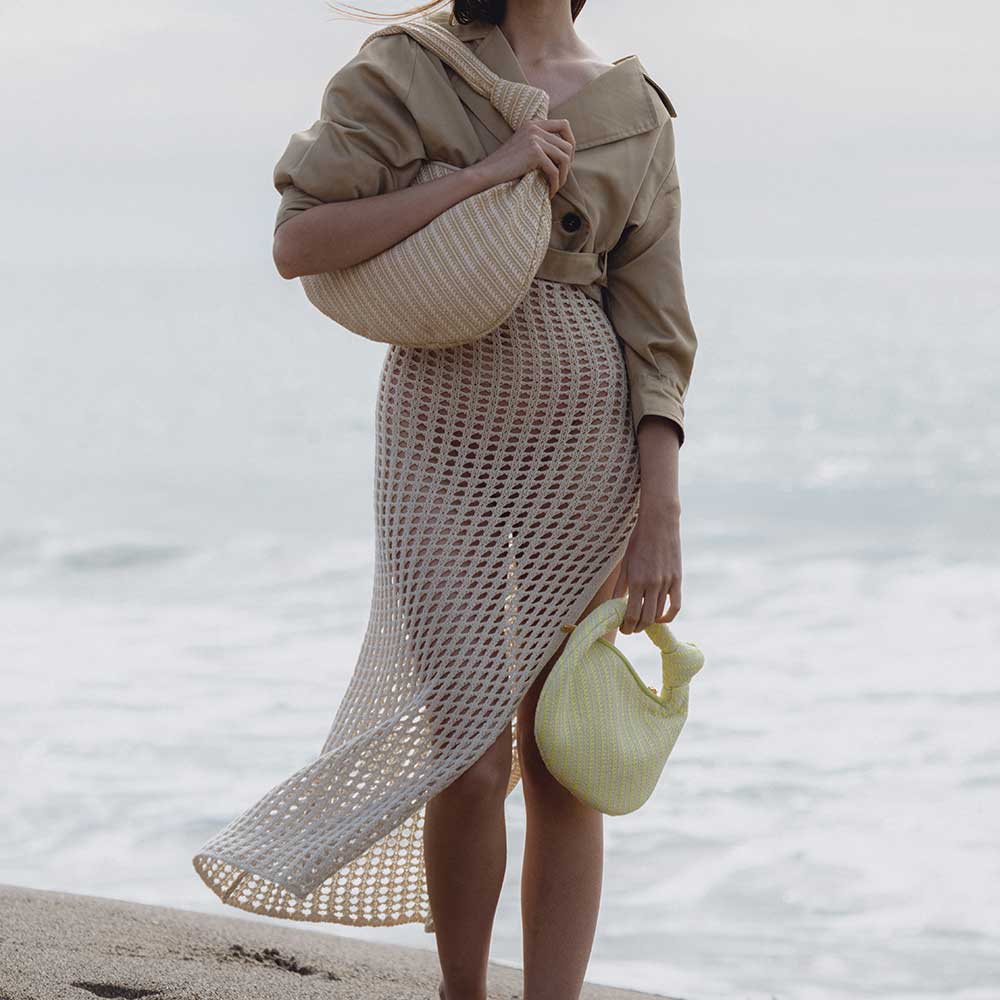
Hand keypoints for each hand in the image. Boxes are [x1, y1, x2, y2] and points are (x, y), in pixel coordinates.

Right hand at [470, 118, 575, 198]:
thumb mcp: (523, 148)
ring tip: (554, 187)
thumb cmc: (504, 167)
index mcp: (533, 124)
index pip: (564, 124)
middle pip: (567, 144)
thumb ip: (540, 144)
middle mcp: (535, 127)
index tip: (568, 160)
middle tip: (559, 178)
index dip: (571, 142)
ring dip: (563, 176)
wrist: (487, 174)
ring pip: (564, 158)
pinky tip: (549, 192)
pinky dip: (554, 184)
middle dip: (567, 165)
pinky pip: (554, 171)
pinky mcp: (534, 153)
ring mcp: (535, 138)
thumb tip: (566, 155)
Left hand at [613, 502, 681, 632]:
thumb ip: (620, 586)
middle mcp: (653, 584)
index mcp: (636, 580)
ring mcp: (667, 582)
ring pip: (659, 613)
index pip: (631, 614)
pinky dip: (668, 616)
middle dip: (636, 628)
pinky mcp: (677, 579)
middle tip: (630, 629)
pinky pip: (675, 605)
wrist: (659, 523)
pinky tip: (660, 618)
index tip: (622, 629)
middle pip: (646, 618)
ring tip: (641, 623)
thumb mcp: (625, 563)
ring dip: (650, 622)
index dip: (626, 626)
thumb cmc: (638, 541)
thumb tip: (614, 604)